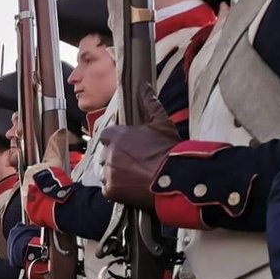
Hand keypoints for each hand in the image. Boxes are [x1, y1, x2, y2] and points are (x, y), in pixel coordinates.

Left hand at [99, 83, 180, 208]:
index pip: (107, 136)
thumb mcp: (161, 122)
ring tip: (133, 174)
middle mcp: (108, 154)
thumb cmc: (168, 149)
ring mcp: (108, 173)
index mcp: (116, 136)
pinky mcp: (111, 190)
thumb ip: (149, 104)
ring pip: (105, 172)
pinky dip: (116, 189)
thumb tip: (143, 87)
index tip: (127, 145)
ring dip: (115, 173)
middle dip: (115, 157)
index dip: (116, 140)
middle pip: (105, 155)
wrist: (174, 177)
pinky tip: (131, 185)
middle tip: (133, 161)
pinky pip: (108, 188)